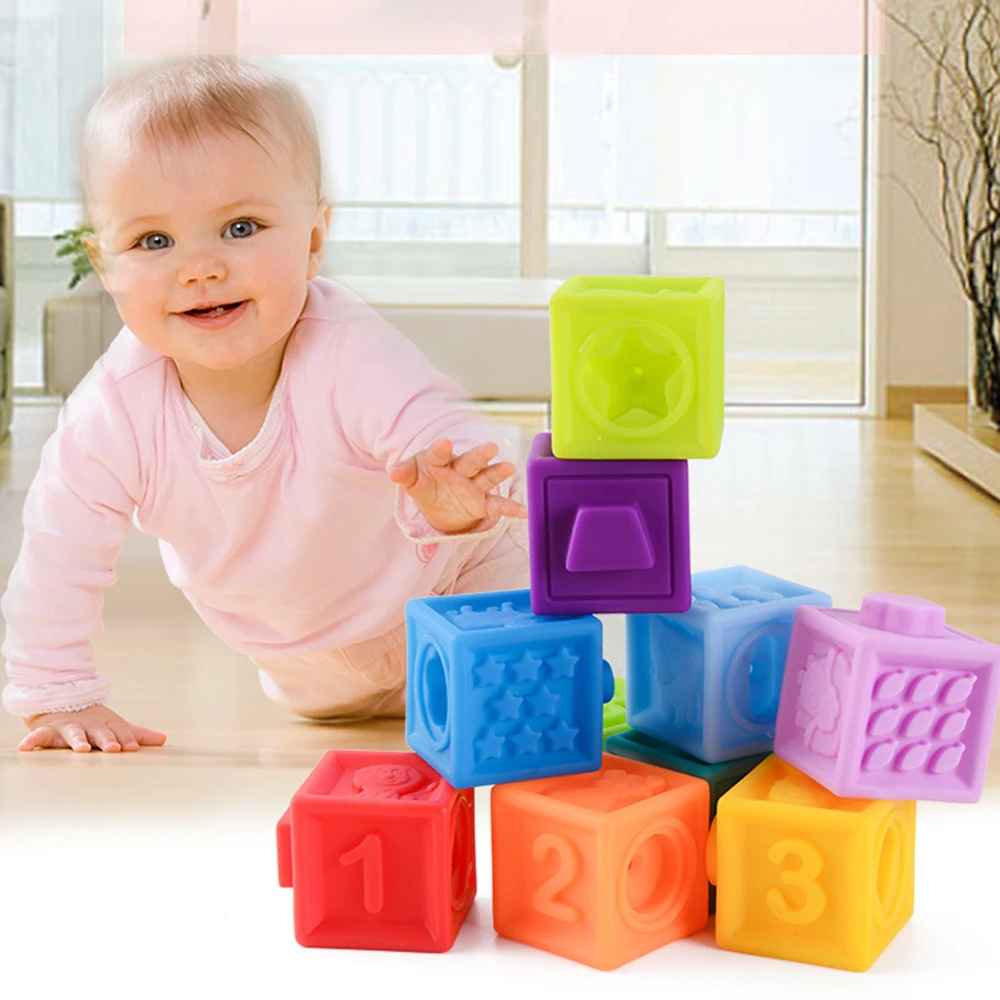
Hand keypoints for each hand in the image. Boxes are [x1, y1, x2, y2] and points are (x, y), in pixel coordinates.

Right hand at [19, 704, 166, 752]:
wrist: (64, 704)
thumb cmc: (95, 723)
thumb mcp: (117, 727)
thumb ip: (138, 734)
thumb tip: (164, 739)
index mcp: (107, 727)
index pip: (120, 733)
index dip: (127, 740)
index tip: (133, 748)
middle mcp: (89, 727)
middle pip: (100, 733)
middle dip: (107, 740)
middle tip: (113, 748)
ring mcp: (69, 728)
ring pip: (73, 734)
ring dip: (77, 740)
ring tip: (80, 748)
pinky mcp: (48, 731)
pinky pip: (38, 737)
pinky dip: (31, 741)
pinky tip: (25, 748)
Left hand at [389, 439, 527, 533]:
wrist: (437, 499)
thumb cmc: (425, 481)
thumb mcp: (412, 479)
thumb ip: (405, 475)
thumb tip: (394, 472)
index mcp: (440, 461)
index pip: (439, 454)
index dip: (441, 449)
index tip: (444, 443)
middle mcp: (460, 470)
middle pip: (470, 461)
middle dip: (479, 455)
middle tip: (490, 447)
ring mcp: (473, 485)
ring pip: (486, 477)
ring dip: (497, 473)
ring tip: (508, 468)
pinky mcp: (481, 502)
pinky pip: (496, 506)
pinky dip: (510, 509)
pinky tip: (523, 513)